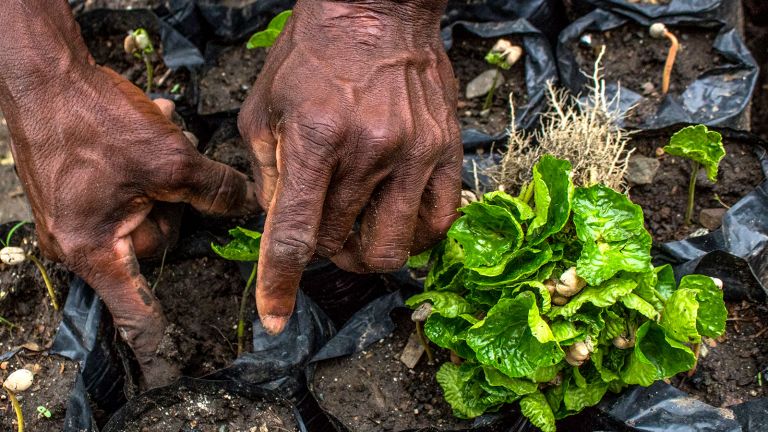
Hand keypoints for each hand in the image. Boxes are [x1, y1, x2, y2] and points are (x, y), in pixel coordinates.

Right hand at [3, 64, 257, 386]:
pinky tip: (147, 131)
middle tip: (169, 169)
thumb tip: (246, 205)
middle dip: (173, 203)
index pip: (132, 306)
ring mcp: (75, 216)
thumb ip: (214, 190)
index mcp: (93, 248)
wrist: (43, 74)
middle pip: (154, 244)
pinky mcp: (78, 192)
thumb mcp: (169, 159)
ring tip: (157, 139)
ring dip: (162, 177)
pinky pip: (127, 191)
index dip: (154, 335)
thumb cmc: (93, 119)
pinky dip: (144, 165)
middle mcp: (77, 240)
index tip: (165, 366)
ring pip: (146, 211)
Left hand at [238, 0, 461, 333]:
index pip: (293, 232)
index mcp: (313, 138)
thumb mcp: (264, 107)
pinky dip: (415, 238)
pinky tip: (396, 221)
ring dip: (366, 254)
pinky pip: (440, 223)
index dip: (279, 283)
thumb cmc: (312, 54)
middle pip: (340, 244)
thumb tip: (278, 225)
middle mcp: (367, 150)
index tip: (274, 317)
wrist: (376, 11)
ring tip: (358, 231)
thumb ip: (265, 173)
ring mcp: (414, 153)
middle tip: (321, 231)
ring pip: (392, 247)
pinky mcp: (446, 151)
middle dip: (322, 251)